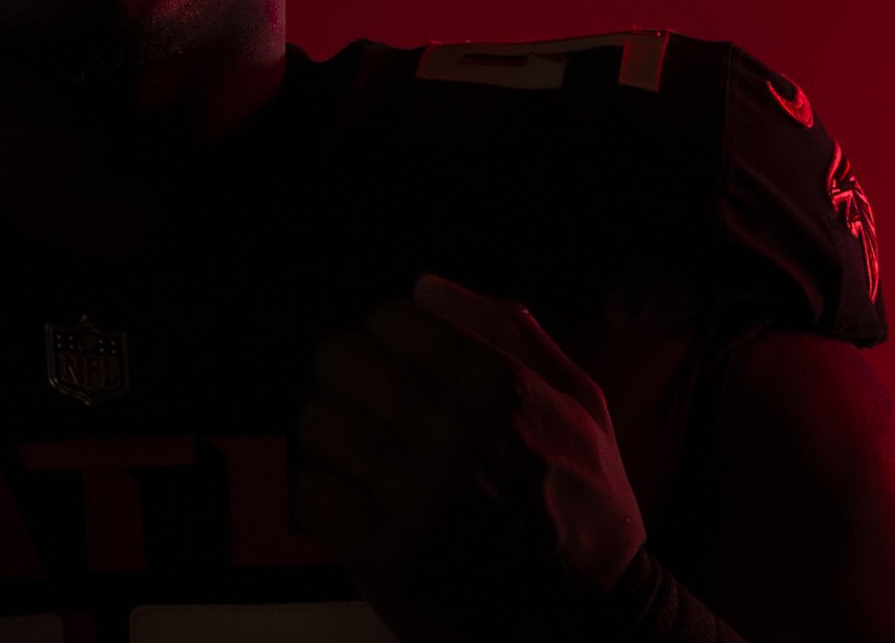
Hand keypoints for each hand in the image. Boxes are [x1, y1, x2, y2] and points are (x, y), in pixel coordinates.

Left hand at [290, 273, 645, 642]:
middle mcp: (448, 424)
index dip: (387, 342)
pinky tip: (356, 506)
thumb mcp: (578, 402)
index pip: (389, 316)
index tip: (396, 370)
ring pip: (314, 421)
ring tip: (360, 461)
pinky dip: (324, 498)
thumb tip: (425, 285)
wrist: (586, 618)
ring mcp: (410, 488)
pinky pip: (309, 490)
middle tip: (366, 411)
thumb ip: (508, 331)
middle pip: (336, 357)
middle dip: (347, 381)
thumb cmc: (583, 506)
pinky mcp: (381, 548)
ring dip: (331, 441)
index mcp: (495, 380)